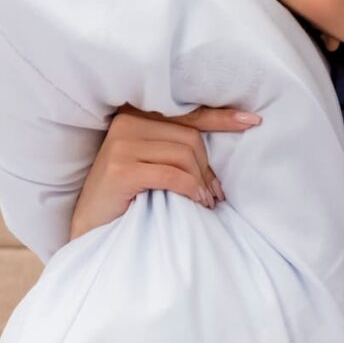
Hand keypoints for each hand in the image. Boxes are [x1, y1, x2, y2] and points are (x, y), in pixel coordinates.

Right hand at [68, 104, 261, 241]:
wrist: (90, 228)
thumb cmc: (128, 197)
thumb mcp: (154, 166)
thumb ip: (179, 152)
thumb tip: (219, 164)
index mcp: (136, 116)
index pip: (188, 114)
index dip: (222, 118)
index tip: (252, 120)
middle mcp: (126, 123)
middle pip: (190, 137)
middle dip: (207, 168)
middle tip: (213, 195)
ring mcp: (121, 144)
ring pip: (184, 155)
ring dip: (200, 183)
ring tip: (204, 202)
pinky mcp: (120, 169)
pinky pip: (172, 174)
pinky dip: (190, 189)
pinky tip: (195, 202)